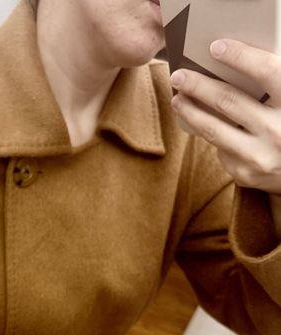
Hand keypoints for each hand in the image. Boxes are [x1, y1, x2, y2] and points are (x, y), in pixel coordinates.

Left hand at [169, 39, 280, 196]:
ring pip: (213, 129)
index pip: (266, 72)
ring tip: (178, 98)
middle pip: (229, 101)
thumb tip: (227, 66)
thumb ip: (270, 85)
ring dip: (190, 111)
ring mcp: (260, 155)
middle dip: (198, 85)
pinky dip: (209, 132)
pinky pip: (220, 147)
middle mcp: (278, 130)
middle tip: (179, 76)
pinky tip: (199, 122)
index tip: (216, 47)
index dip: (240, 57)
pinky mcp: (245, 173)